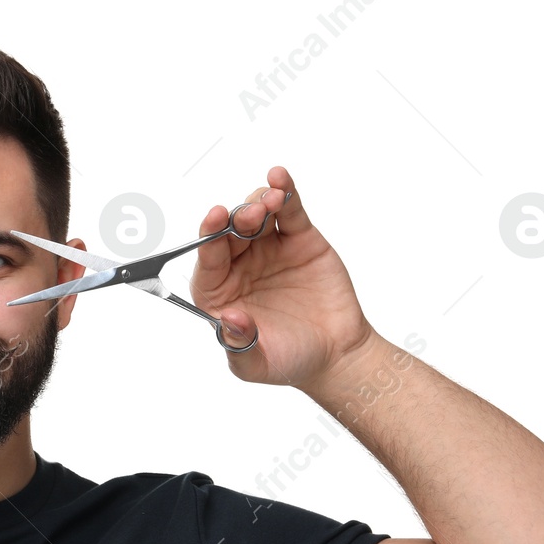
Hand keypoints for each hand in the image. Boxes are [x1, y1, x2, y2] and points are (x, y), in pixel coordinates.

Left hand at [189, 166, 377, 388]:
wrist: (335, 354)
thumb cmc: (289, 360)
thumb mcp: (257, 364)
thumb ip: (239, 345)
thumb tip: (228, 320)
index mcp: (219, 293)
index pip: (208, 260)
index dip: (209, 237)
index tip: (215, 217)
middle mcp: (238, 266)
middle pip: (230, 232)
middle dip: (238, 219)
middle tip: (253, 215)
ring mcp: (268, 249)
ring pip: (256, 214)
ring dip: (259, 201)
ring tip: (271, 202)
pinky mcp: (298, 238)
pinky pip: (288, 210)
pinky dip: (284, 191)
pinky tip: (280, 179)